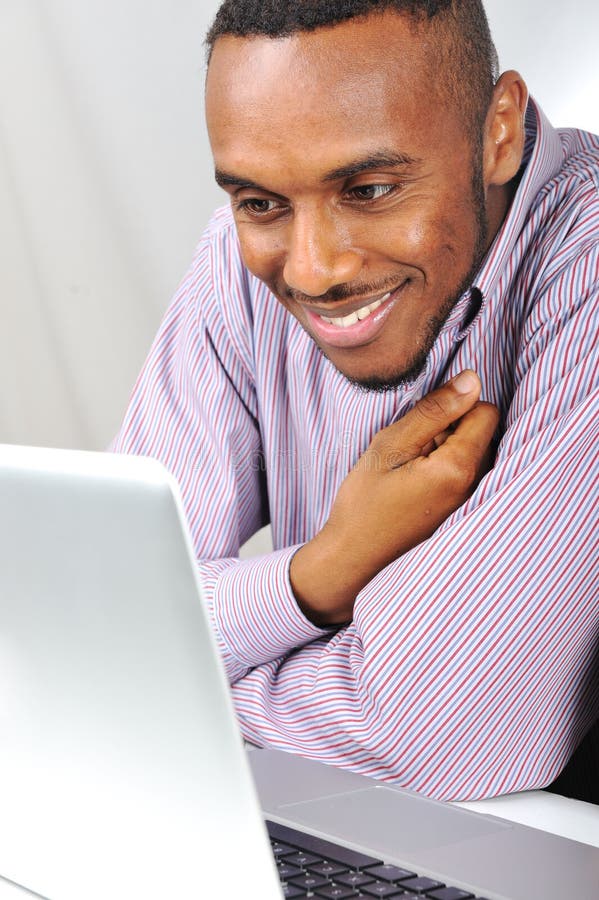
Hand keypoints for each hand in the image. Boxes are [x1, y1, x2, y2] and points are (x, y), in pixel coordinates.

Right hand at [290, 370, 498, 625]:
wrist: (355, 556)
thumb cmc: (365, 502)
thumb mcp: (391, 446)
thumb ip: (434, 410)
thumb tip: (472, 379)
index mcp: (459, 468)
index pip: (486, 411)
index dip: (454, 406)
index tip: (423, 425)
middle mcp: (476, 487)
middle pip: (483, 432)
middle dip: (453, 428)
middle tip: (414, 449)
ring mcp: (472, 503)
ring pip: (475, 451)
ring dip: (449, 448)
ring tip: (413, 468)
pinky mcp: (464, 512)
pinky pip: (467, 474)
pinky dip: (447, 469)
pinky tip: (419, 485)